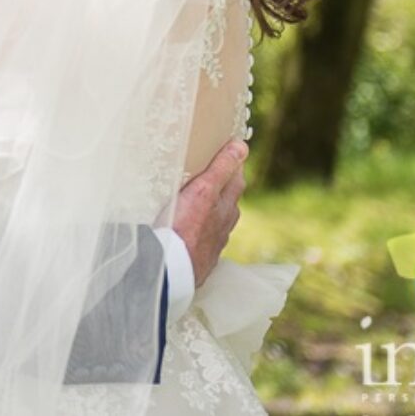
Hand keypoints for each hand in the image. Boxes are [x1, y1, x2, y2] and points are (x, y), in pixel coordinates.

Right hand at [172, 140, 247, 286]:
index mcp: (226, 206)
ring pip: (218, 221)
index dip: (233, 165)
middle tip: (213, 173)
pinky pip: (204, 238)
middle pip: (229, 201)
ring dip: (212, 210)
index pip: (235, 179)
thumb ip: (221, 169)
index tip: (228, 152)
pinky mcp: (201, 258)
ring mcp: (214, 243)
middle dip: (223, 186)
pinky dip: (200, 229)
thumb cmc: (185, 228)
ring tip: (201, 201)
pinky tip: (191, 231)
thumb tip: (242, 146)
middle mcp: (224, 225)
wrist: (172, 269)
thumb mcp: (203, 191)